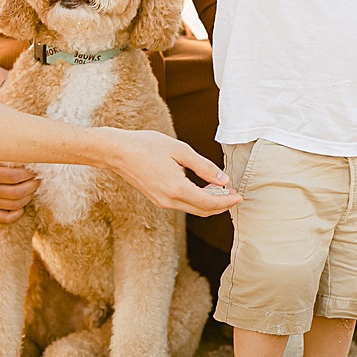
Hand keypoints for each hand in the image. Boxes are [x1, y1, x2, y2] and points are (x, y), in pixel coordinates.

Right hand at [0, 155, 39, 222]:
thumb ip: (7, 150)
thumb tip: (30, 151)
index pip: (14, 177)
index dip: (29, 174)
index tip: (35, 169)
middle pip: (17, 193)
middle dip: (32, 186)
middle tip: (38, 178)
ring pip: (15, 205)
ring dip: (29, 197)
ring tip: (32, 187)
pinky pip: (5, 218)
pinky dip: (17, 213)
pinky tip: (22, 204)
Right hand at [104, 128, 240, 214]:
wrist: (117, 151)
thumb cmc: (147, 145)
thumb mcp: (180, 150)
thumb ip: (203, 166)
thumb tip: (223, 180)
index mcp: (176, 189)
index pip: (208, 203)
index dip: (227, 202)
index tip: (240, 195)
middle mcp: (168, 200)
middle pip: (202, 210)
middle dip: (221, 205)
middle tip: (234, 194)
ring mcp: (161, 201)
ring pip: (192, 209)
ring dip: (209, 203)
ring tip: (222, 189)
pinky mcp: (157, 198)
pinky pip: (182, 204)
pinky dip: (196, 199)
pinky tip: (203, 187)